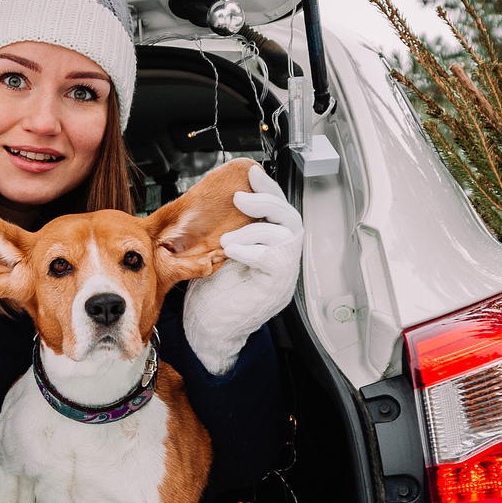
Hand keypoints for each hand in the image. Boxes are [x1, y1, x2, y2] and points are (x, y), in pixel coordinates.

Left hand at [182, 165, 303, 373]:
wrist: (210, 330)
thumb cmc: (213, 296)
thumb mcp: (219, 252)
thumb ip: (229, 227)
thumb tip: (219, 199)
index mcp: (271, 244)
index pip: (279, 209)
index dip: (268, 188)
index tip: (252, 172)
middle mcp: (283, 256)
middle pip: (290, 216)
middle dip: (266, 201)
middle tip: (240, 198)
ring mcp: (284, 273)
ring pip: (285, 234)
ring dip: (253, 230)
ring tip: (227, 241)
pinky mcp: (277, 286)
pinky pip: (273, 258)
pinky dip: (252, 250)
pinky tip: (232, 251)